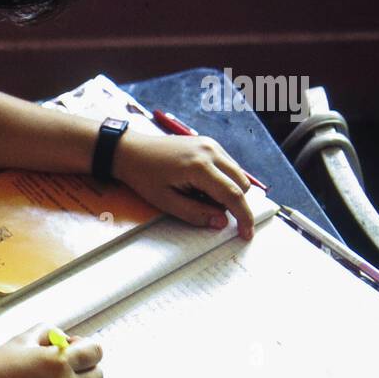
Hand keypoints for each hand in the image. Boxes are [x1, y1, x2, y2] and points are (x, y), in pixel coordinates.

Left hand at [112, 131, 256, 239]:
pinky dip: (222, 179)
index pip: (233, 194)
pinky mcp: (209, 143)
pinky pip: (228, 166)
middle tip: (207, 210)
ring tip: (198, 195)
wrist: (131, 150)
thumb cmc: (144, 176)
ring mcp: (212, 144)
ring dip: (228, 191)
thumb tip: (222, 223)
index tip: (247, 234)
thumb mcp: (166, 202)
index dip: (243, 217)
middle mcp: (211, 151)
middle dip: (233, 203)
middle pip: (242, 184)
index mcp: (200, 166)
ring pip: (238, 174)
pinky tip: (200, 185)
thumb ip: (195, 214)